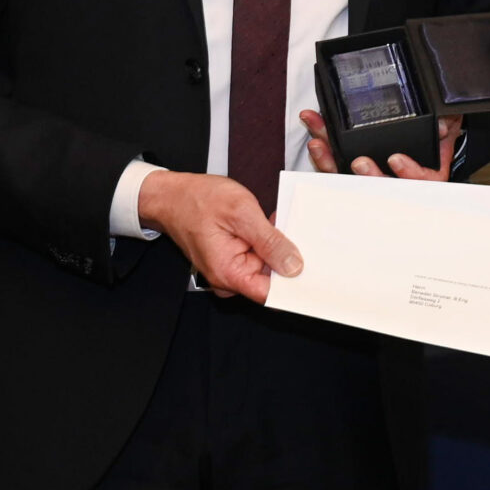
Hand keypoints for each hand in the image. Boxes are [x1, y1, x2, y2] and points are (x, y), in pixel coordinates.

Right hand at [136, 170, 300, 302]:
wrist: (172, 195)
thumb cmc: (198, 200)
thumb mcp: (241, 214)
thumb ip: (269, 242)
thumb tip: (294, 266)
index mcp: (228, 273)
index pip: (270, 294)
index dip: (295, 286)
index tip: (317, 275)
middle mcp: (228, 277)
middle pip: (271, 279)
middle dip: (289, 258)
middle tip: (301, 233)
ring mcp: (230, 269)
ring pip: (267, 265)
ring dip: (278, 246)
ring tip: (280, 220)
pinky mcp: (233, 259)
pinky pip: (258, 256)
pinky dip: (268, 241)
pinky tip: (272, 222)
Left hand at [300, 109, 462, 180]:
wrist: (423, 132)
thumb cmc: (433, 137)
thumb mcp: (447, 126)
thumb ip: (448, 123)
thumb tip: (441, 126)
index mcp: (423, 176)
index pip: (418, 179)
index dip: (408, 172)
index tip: (397, 159)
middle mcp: (395, 182)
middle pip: (379, 183)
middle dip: (367, 174)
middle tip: (359, 162)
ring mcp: (370, 178)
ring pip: (349, 177)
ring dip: (332, 160)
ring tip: (322, 144)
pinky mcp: (349, 172)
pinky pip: (335, 166)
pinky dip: (323, 152)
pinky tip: (316, 136)